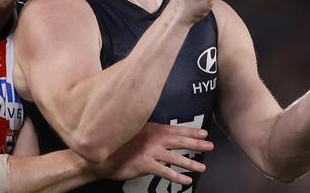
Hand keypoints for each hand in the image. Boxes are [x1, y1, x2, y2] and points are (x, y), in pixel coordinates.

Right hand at [93, 122, 213, 185]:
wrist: (99, 156)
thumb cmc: (116, 144)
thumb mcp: (132, 131)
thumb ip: (147, 132)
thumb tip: (159, 134)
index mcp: (151, 128)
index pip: (175, 129)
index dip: (191, 131)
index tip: (204, 133)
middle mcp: (153, 138)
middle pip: (179, 141)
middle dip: (197, 143)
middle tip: (210, 146)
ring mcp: (149, 151)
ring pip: (175, 157)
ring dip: (190, 162)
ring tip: (202, 167)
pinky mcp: (145, 165)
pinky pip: (165, 172)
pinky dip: (177, 177)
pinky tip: (186, 180)